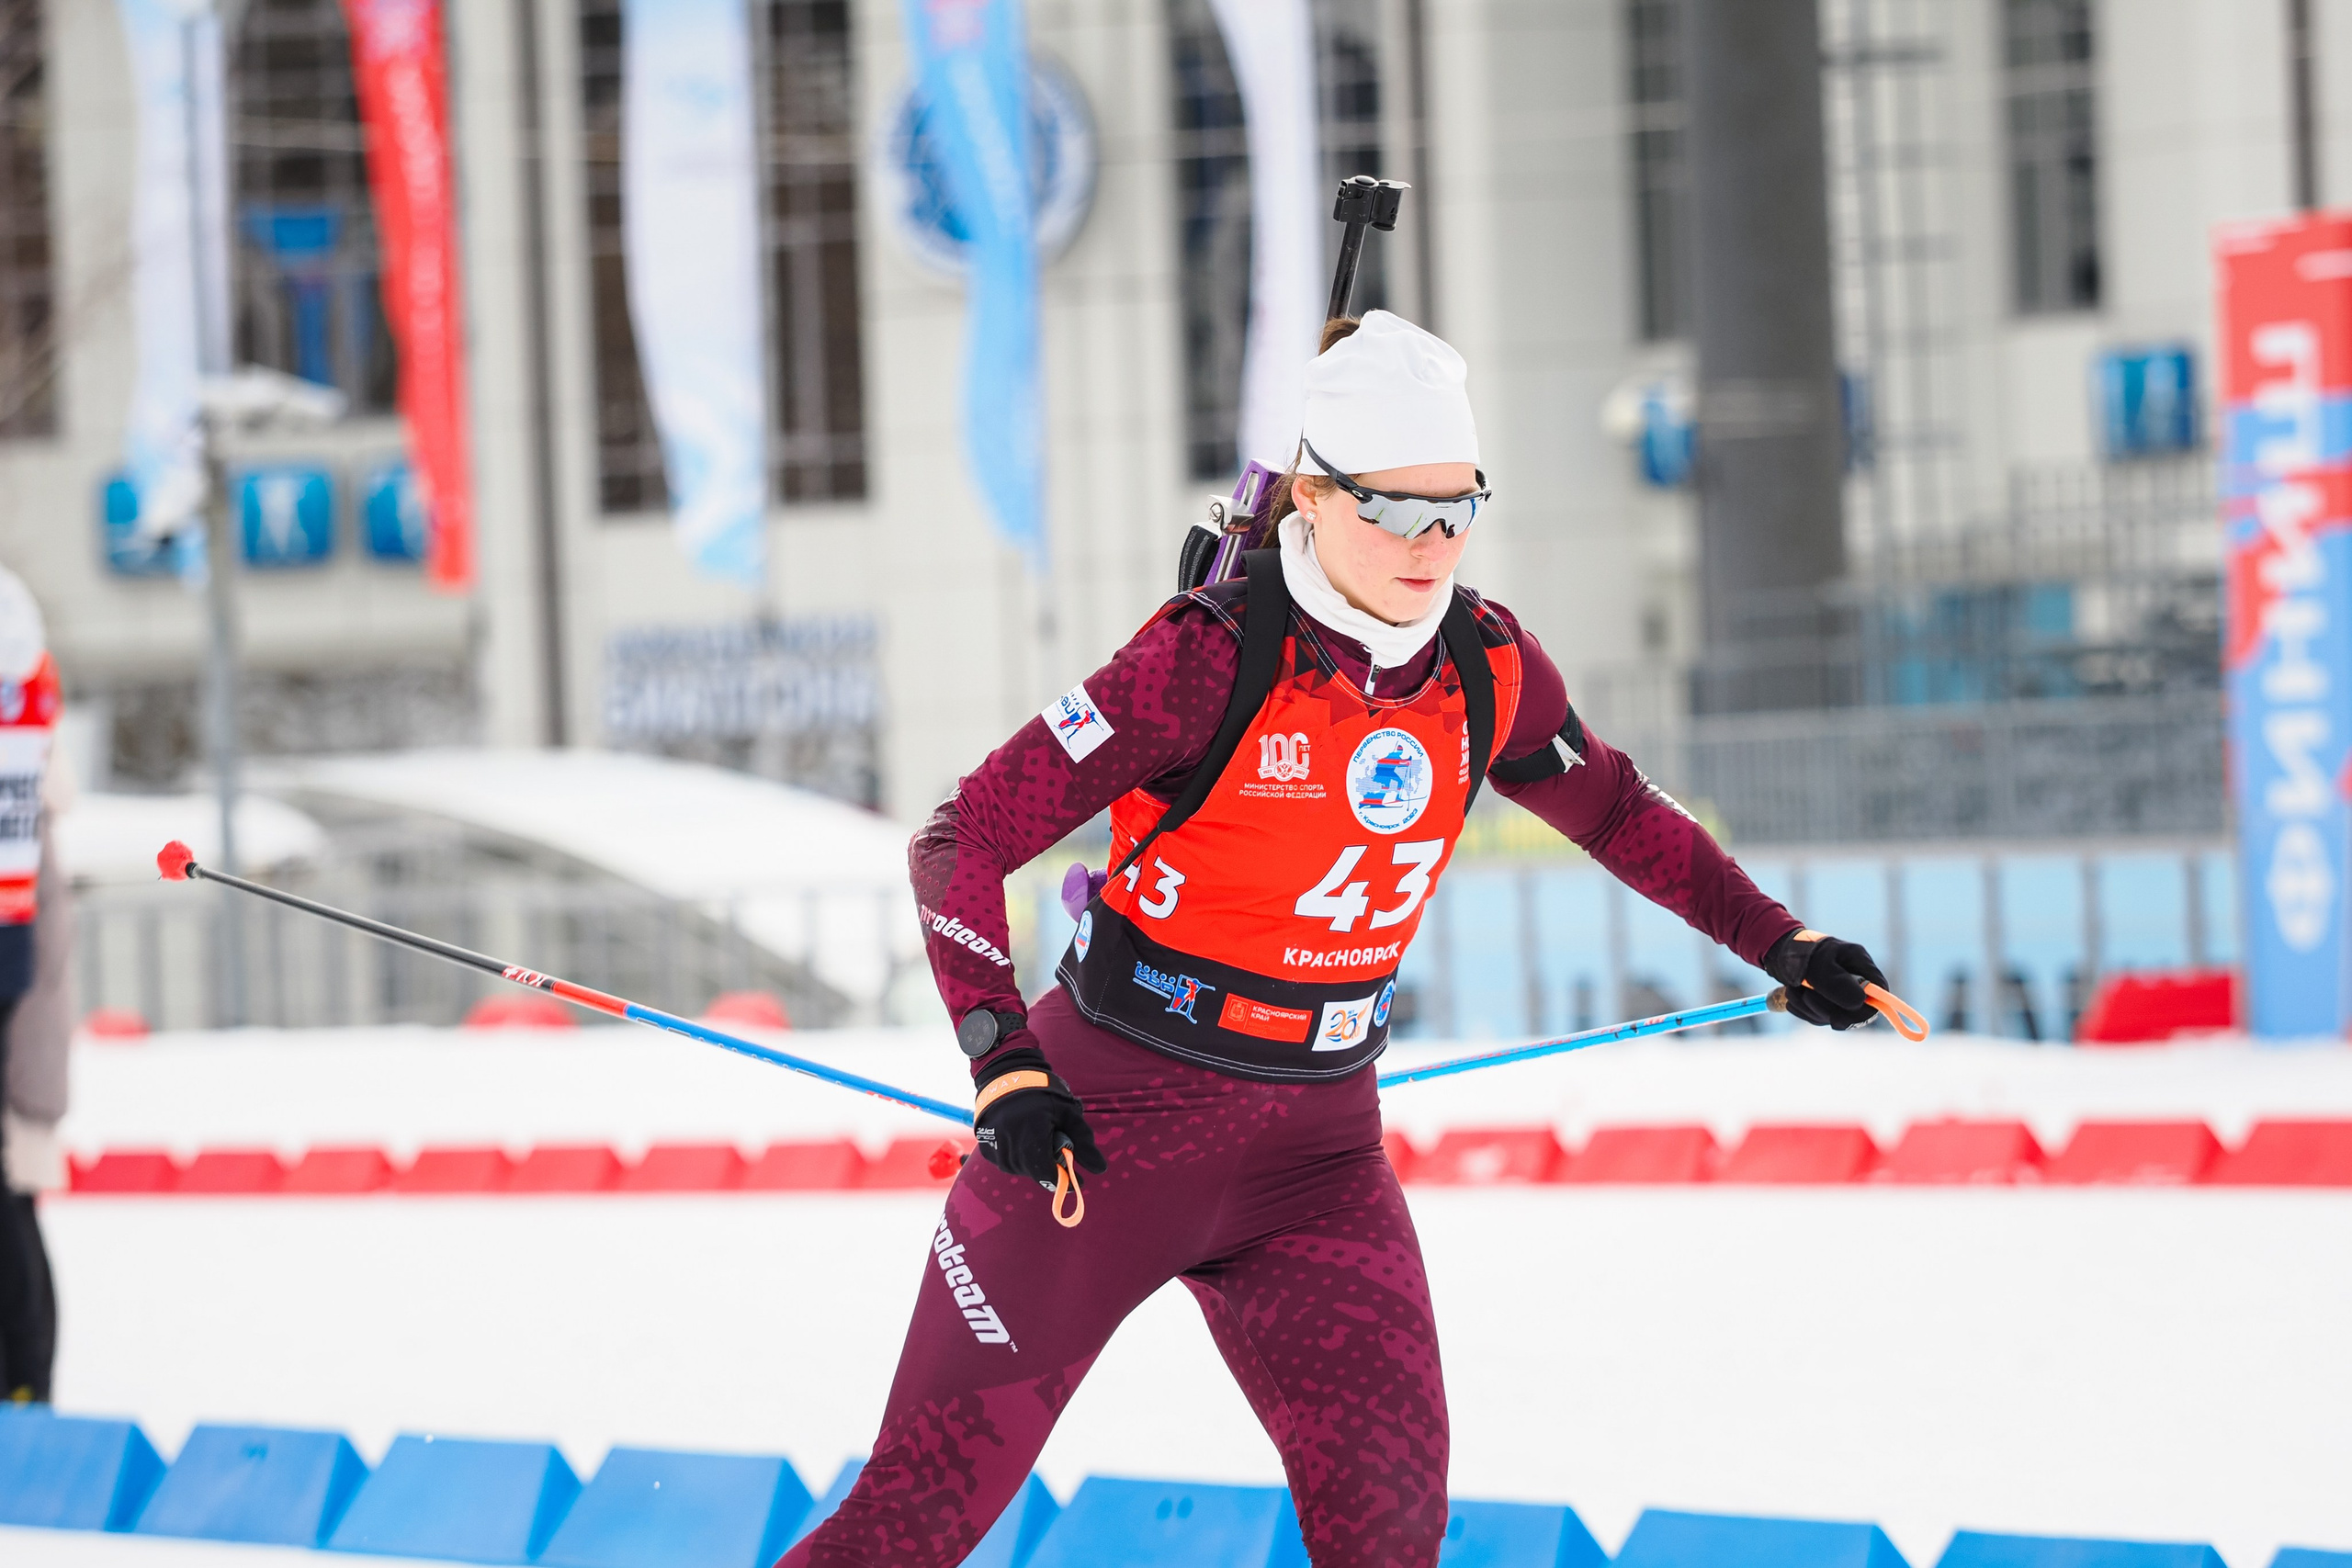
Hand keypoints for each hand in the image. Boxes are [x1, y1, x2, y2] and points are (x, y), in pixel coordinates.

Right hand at [972, 1047, 1107, 1188]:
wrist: (1005, 1074)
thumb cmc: (1041, 1091)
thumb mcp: (1067, 1113)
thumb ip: (1084, 1142)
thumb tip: (1100, 1169)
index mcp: (1031, 1137)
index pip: (1046, 1174)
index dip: (1063, 1181)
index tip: (1077, 1181)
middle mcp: (1010, 1145)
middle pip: (1034, 1172)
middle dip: (1049, 1166)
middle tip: (1057, 1147)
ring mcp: (994, 1146)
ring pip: (1019, 1168)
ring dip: (1033, 1161)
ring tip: (1038, 1137)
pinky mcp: (985, 1145)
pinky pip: (1005, 1162)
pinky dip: (1018, 1156)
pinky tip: (1024, 1139)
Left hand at [1764, 928, 1888, 1030]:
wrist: (1777, 951)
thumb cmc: (1800, 952)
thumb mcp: (1817, 964)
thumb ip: (1837, 983)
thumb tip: (1859, 1003)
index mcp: (1861, 965)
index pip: (1880, 994)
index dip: (1864, 1010)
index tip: (1839, 1015)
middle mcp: (1855, 981)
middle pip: (1857, 1012)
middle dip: (1827, 1009)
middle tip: (1806, 995)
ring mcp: (1841, 993)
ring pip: (1834, 1017)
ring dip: (1809, 1008)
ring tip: (1794, 989)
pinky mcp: (1826, 1003)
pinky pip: (1819, 1018)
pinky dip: (1803, 1010)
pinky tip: (1792, 995)